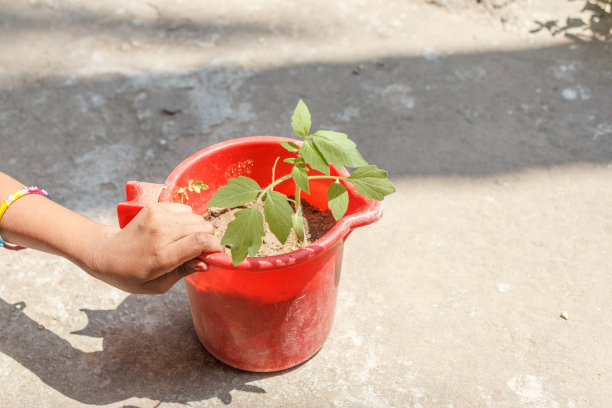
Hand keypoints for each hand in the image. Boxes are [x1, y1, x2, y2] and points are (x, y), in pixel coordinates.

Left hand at [91, 203, 222, 293]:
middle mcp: (161, 232)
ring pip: (196, 217)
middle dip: (208, 239)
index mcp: (162, 256)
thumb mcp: (158, 285)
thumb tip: (207, 262)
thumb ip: (184, 272)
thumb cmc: (133, 274)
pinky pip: (185, 209)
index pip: (200, 242)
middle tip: (199, 250)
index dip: (215, 246)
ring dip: (197, 229)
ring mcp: (157, 216)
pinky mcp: (155, 207)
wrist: (106, 253)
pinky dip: (187, 220)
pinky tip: (176, 230)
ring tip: (184, 240)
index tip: (217, 253)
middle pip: (202, 227)